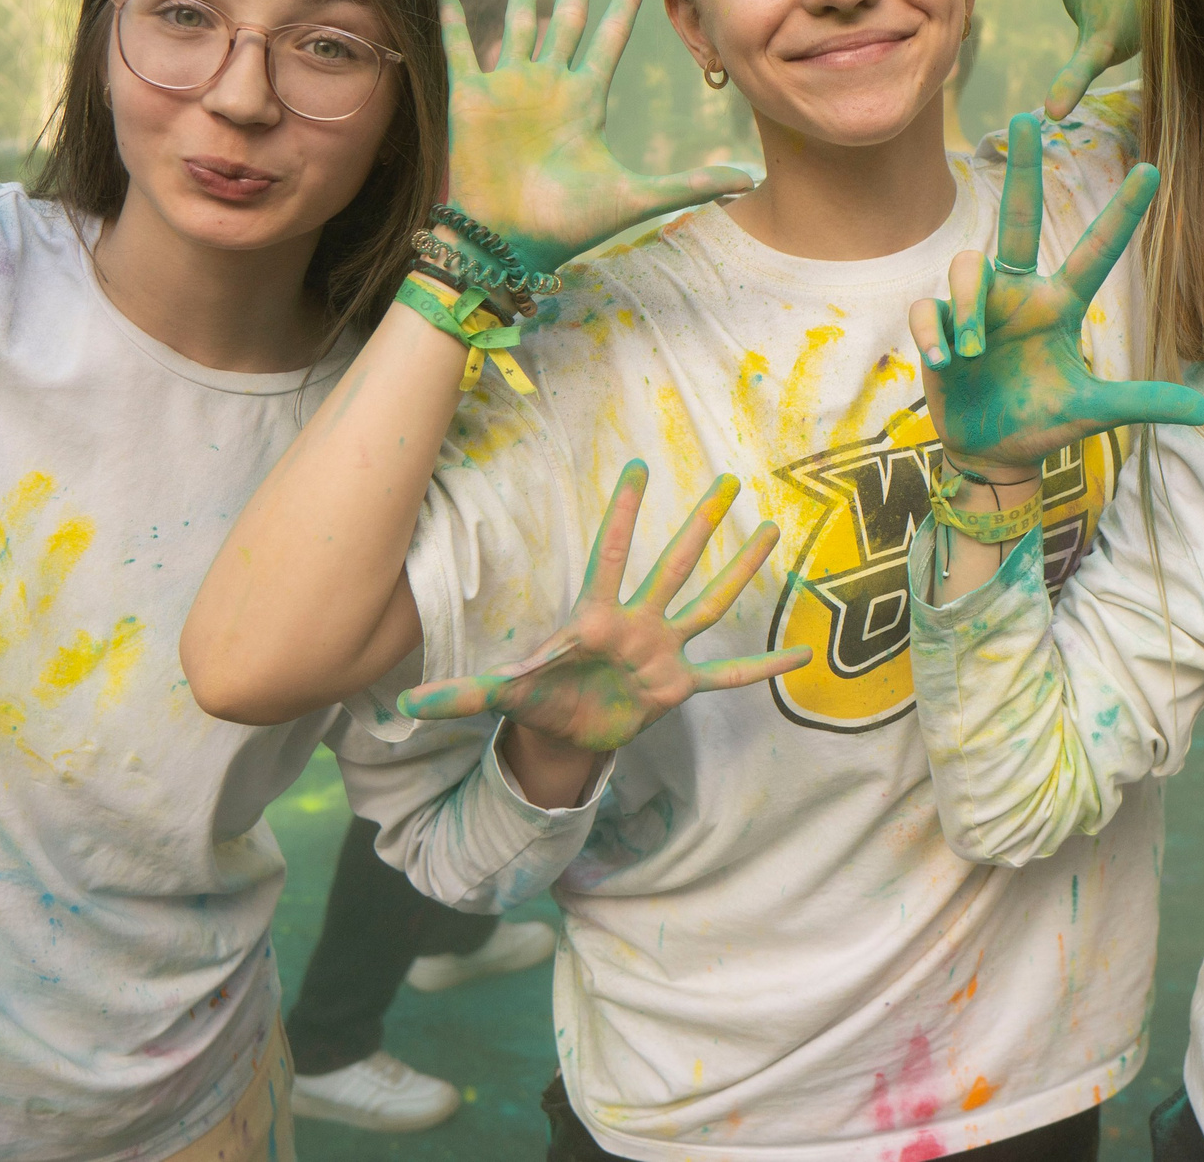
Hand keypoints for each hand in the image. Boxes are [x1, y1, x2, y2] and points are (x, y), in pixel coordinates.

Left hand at [397, 461, 803, 752]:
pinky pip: (729, 674)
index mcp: (595, 617)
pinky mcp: (679, 685)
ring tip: (771, 533)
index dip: (622, 515)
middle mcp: (637, 623)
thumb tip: (404, 704)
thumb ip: (457, 695)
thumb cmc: (534, 700)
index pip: (610, 556)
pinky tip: (800, 652)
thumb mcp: (497, 695)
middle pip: (674, 565)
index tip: (635, 468)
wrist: (564, 734)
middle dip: (699, 525)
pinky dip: (762, 668)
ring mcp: (663, 651)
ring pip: (709, 602)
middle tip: (725, 479)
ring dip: (739, 571)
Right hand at [441, 0, 754, 275]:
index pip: (609, 38)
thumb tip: (747, 182)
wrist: (509, 243)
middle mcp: (548, 86)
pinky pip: (460, 51)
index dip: (622, 5)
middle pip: (566, 20)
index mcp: (585, 100)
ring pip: (517, 27)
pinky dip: (454, 25)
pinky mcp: (469, 99)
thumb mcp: (636, 197)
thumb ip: (690, 184)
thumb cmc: (569, 224)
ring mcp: (508, 89)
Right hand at [908, 113, 1203, 476]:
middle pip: (1016, 216)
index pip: (1094, 251)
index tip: (1151, 170)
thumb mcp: (1093, 412)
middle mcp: (1017, 292)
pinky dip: (936, 332)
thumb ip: (1142, 402)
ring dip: (968, 307)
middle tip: (1026, 118)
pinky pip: (930, 310)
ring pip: (967, 268)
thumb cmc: (1044, 422)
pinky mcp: (938, 327)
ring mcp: (975, 307)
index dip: (1121, 213)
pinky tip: (947, 362)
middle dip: (1021, 167)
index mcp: (1058, 304)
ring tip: (973, 354)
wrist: (993, 451)